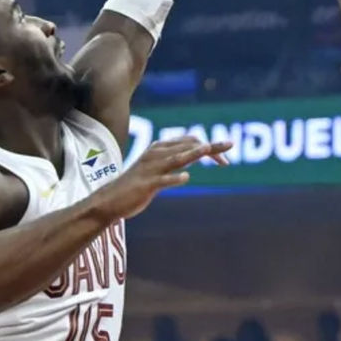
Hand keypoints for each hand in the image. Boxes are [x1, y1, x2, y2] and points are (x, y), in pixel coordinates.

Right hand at [104, 137, 230, 218]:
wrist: (110, 200)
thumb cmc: (137, 184)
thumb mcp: (157, 168)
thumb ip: (174, 160)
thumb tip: (194, 155)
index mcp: (160, 148)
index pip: (190, 140)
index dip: (210, 147)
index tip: (225, 160)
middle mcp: (156, 154)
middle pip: (188, 146)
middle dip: (210, 148)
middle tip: (229, 151)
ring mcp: (151, 169)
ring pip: (176, 158)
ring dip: (193, 153)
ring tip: (208, 150)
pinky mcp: (146, 184)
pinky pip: (163, 180)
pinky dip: (174, 178)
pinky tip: (186, 177)